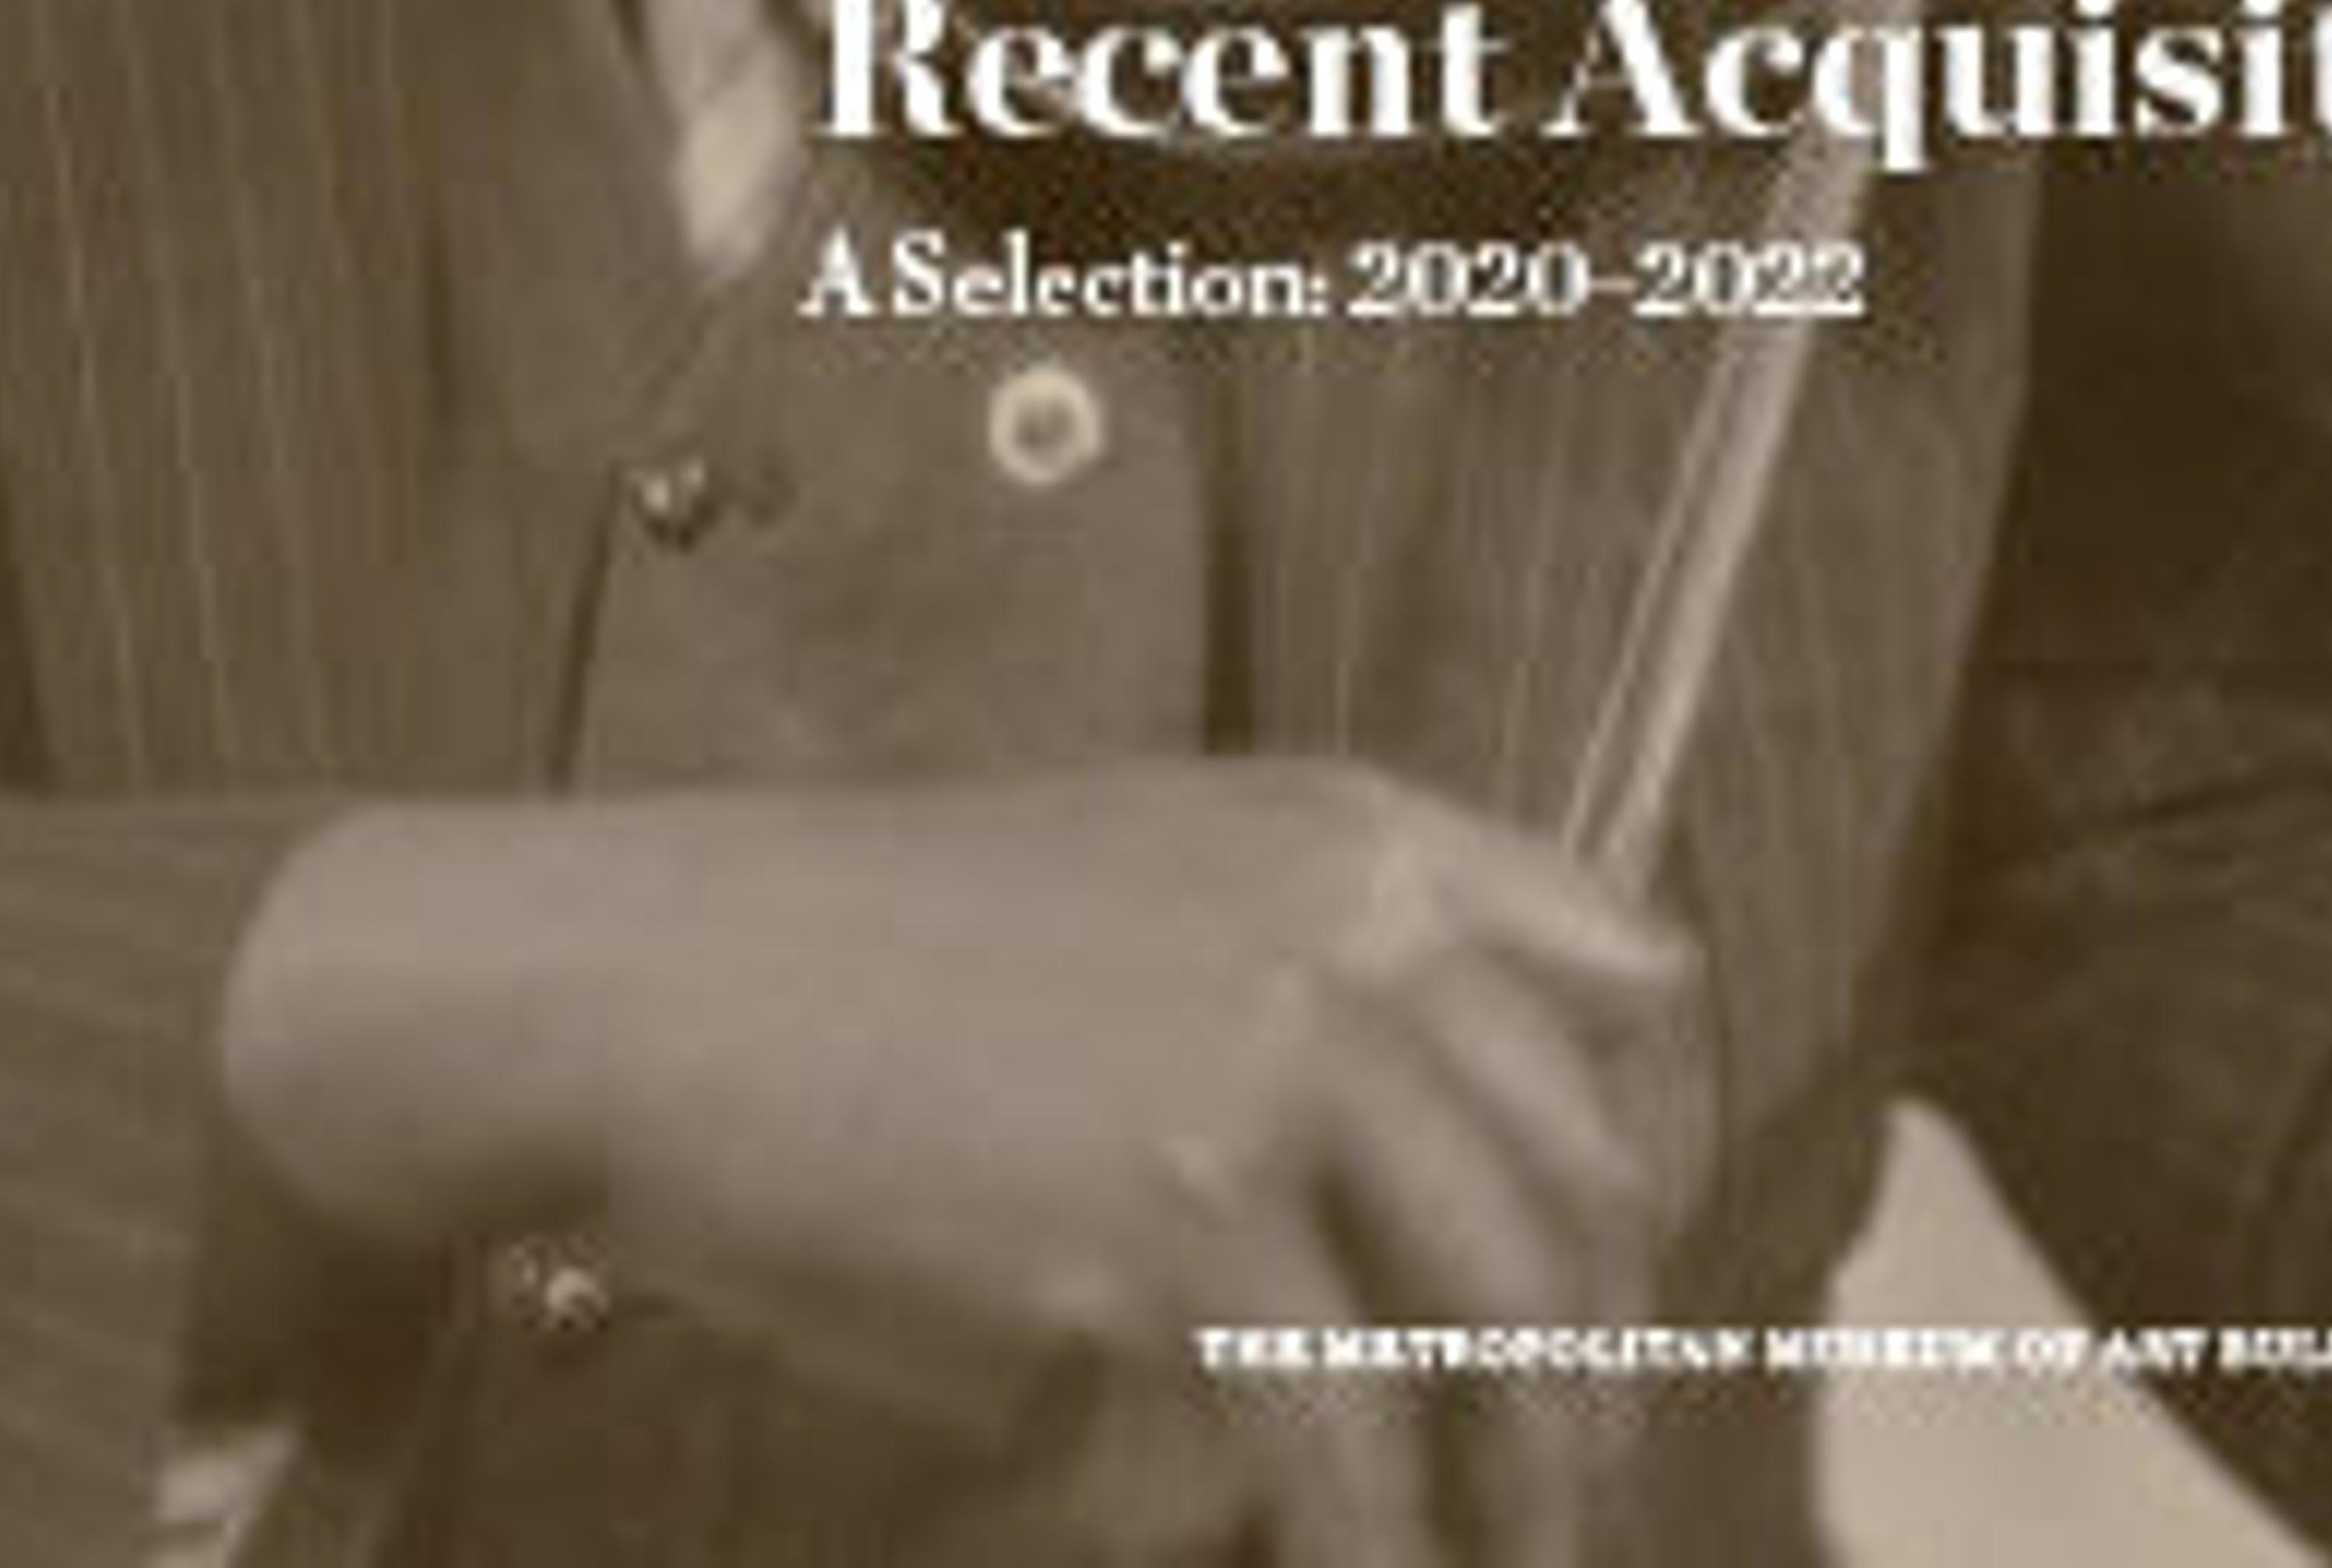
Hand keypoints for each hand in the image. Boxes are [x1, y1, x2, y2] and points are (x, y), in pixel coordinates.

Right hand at [220, 761, 1703, 1567]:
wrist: (675, 976)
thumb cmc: (891, 943)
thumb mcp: (1161, 866)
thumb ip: (1329, 954)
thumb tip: (1481, 1154)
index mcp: (1361, 835)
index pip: (1634, 985)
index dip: (1656, 1147)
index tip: (1632, 1268)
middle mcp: (1351, 938)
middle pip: (1590, 1187)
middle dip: (1605, 1353)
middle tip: (1570, 1463)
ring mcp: (1268, 1082)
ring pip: (1504, 1331)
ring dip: (1526, 1472)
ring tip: (1496, 1543)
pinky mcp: (1170, 1238)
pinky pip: (1338, 1444)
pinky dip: (1366, 1539)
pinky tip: (1352, 1566)